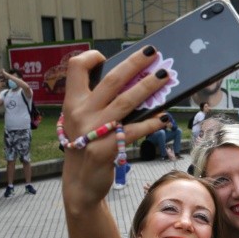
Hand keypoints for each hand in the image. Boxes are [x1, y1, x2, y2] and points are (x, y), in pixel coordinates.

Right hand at [61, 48, 171, 207]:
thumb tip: (131, 83)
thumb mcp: (83, 122)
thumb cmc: (86, 148)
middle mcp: (81, 113)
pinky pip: (134, 131)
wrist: (80, 184)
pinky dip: (151, 123)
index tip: (107, 56)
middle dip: (135, 63)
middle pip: (112, 79)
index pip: (76, 68)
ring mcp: (92, 131)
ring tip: (166, 78)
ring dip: (149, 87)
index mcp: (72, 102)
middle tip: (154, 53)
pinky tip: (164, 118)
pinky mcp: (105, 149)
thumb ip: (98, 104)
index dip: (92, 57)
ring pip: (127, 102)